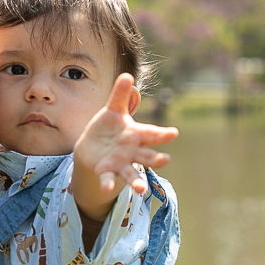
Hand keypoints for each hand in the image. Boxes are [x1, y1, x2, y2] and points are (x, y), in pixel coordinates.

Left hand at [74, 74, 177, 195]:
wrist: (91, 146)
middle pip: (146, 156)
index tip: (173, 132)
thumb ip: (120, 95)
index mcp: (135, 134)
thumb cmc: (108, 127)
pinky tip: (105, 188)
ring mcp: (120, 163)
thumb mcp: (113, 109)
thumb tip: (127, 75)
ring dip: (137, 181)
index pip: (150, 134)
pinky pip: (108, 179)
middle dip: (155, 159)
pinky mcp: (106, 172)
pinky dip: (107, 184)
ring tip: (141, 189)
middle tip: (166, 160)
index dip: (162, 133)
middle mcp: (131, 151)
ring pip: (131, 173)